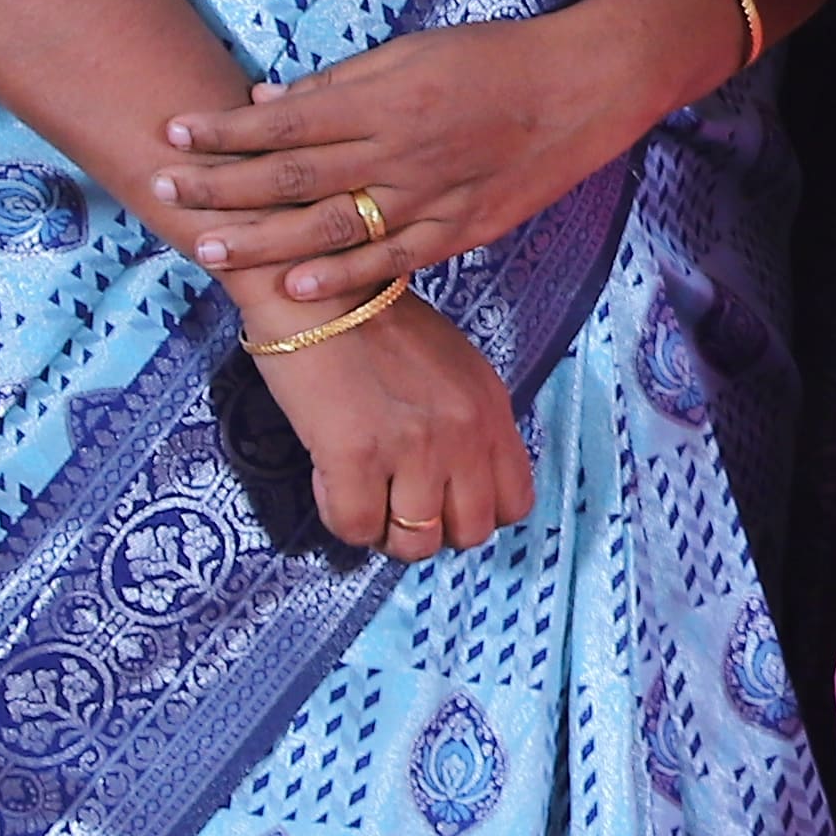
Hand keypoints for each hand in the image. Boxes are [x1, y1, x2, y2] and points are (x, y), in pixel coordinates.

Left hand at [146, 0, 728, 308]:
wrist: (587, 86)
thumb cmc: (497, 58)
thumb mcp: (415, 50)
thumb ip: (343, 82)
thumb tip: (268, 102)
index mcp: (388, 97)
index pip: (287, 119)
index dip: (225, 131)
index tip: (173, 133)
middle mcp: (401, 149)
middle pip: (294, 175)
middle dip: (222, 187)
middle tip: (162, 194)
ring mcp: (431, 195)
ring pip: (331, 226)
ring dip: (262, 239)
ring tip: (206, 247)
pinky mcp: (460, 229)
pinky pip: (391, 259)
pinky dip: (342, 276)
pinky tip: (295, 285)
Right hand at [253, 295, 534, 561]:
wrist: (320, 292)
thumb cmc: (376, 325)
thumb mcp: (453, 369)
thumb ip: (466, 423)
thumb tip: (458, 484)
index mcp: (491, 409)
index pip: (514, 503)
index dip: (474, 513)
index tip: (442, 502)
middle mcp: (463, 432)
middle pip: (470, 532)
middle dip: (431, 530)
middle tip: (396, 503)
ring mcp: (413, 446)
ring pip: (415, 543)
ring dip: (384, 530)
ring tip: (362, 493)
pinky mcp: (356, 454)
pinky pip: (356, 528)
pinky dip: (340, 516)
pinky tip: (330, 478)